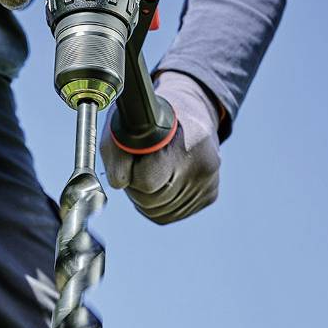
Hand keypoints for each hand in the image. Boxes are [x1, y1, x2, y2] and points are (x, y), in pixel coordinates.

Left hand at [101, 72, 222, 223]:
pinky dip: (161, 203)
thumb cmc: (152, 120)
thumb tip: (119, 184)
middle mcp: (201, 166)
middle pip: (152, 202)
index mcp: (183, 144)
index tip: (134, 159)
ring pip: (161, 213)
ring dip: (148, 198)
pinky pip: (173, 214)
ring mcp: (208, 183)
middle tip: (139, 166)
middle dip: (138, 189)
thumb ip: (116, 155)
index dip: (133, 175)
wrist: (190, 113)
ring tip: (151, 172)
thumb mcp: (126, 126)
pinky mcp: (210, 195)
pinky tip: (163, 181)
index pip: (147, 182)